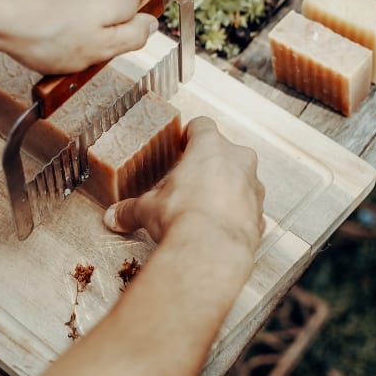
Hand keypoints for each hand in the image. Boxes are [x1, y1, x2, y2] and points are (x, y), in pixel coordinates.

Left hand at [0, 0, 157, 73]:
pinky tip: (45, 39)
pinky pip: (63, 3)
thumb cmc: (49, 35)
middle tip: (96, 47)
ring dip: (83, 22)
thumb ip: (133, 36)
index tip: (129, 31)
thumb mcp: (103, 49)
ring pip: (88, 0)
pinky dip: (59, 19)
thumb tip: (150, 25)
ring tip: (65, 48)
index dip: (141, 9)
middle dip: (110, 19)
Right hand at [103, 117, 264, 252]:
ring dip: (226, 188)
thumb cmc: (183, 217)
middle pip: (225, 151)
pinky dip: (236, 214)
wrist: (211, 250)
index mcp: (209, 147)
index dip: (190, 135)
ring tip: (204, 207)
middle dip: (208, 164)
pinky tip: (217, 227)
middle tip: (189, 180)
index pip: (202, 125)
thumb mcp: (147, 209)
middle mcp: (237, 160)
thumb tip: (115, 216)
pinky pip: (248, 208)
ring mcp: (253, 187)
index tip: (183, 145)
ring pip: (241, 179)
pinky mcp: (260, 214)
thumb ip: (131, 209)